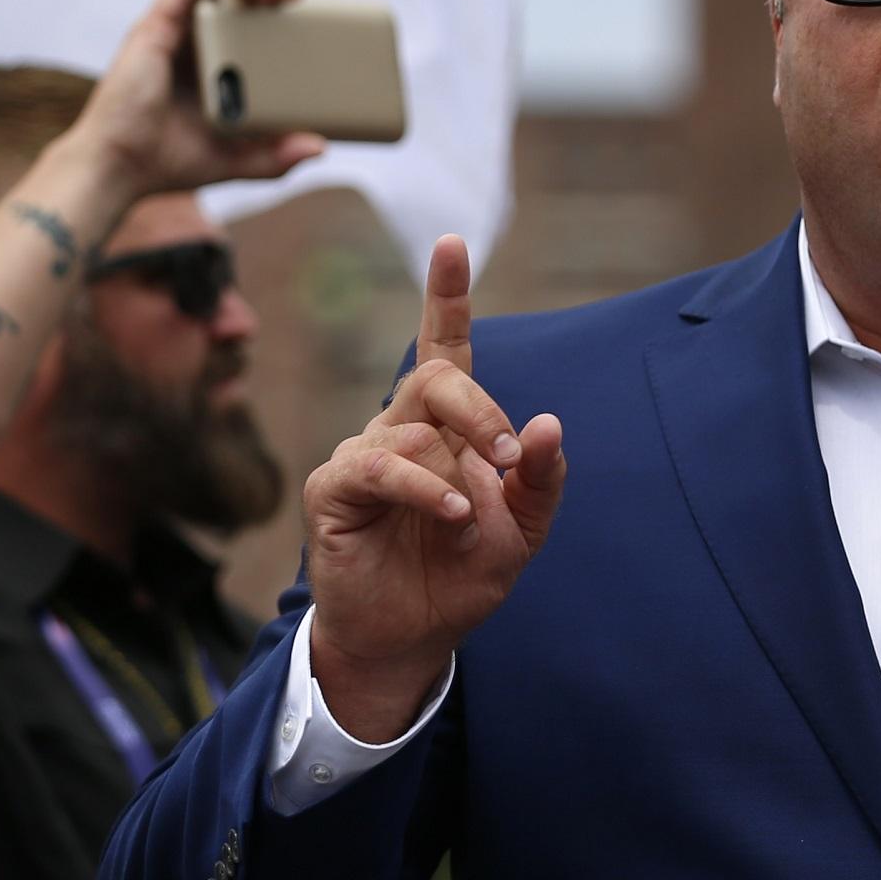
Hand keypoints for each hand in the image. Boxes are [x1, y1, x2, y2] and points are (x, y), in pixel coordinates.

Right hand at [68, 0, 325, 200]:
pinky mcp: (155, 27)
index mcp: (207, 64)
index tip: (313, 18)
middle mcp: (189, 41)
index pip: (245, 21)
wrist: (118, 170)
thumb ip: (275, 156)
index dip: (276, 11)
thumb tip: (320, 146)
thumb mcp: (236, 159)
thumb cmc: (167, 162)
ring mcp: (171, 32)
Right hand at [303, 235, 565, 741]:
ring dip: (457, 476)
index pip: (444, 345)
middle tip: (507, 456)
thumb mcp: (523, 529)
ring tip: (469, 522)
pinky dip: (426, 490)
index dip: (447, 294)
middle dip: (480, 409)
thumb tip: (546, 423)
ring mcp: (363, 453)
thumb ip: (540, 478)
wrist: (413, 638)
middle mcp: (400, 426)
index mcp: (445, 425)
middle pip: (435, 376)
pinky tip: (451, 517)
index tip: (452, 242)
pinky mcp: (333, 488)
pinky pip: (383, 467)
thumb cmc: (461, 574)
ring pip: (415, 429)